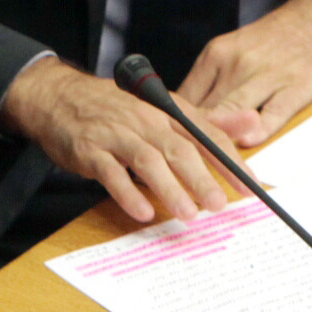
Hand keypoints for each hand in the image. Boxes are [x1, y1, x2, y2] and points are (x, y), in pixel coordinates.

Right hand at [0, 57, 238, 224]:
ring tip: (188, 214)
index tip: (250, 187)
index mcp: (166, 108)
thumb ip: (207, 119)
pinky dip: (127, 193)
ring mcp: (116, 134)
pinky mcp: (90, 150)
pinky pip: (110, 173)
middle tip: (220, 206)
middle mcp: (143, 118)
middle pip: (178, 147)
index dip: (229, 159)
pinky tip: (142, 212)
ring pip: (148, 160)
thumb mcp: (163, 107)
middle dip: (202, 177)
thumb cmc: (117, 108)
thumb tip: (252, 121)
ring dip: (169, 189)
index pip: (205, 132)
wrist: (59, 97)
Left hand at [177, 0, 311, 150]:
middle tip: (183, 164)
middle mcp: (237, 64)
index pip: (185, 97)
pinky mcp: (296, 87)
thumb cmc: (275, 38)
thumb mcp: (233, 48)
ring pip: (232, 111)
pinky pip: (273, 112)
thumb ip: (213, 79)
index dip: (175, 124)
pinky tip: (249, 142)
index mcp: (217, 54)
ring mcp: (267, 76)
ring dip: (220, 137)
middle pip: (205, 109)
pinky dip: (259, 129)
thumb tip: (185, 111)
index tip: (170, 144)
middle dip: (193, 138)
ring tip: (208, 162)